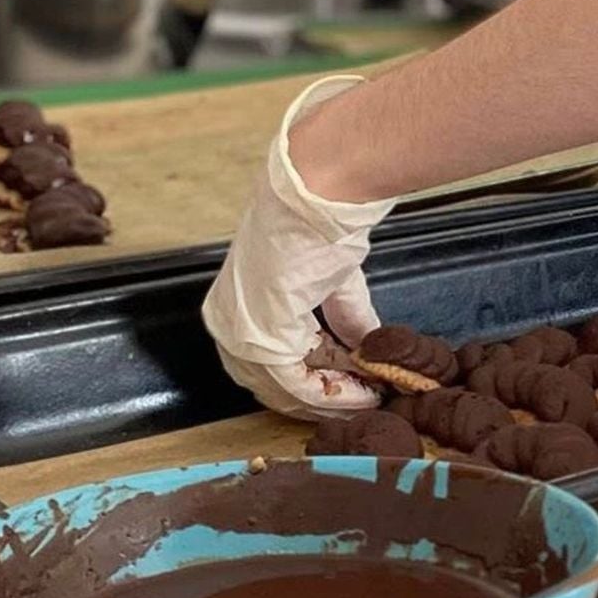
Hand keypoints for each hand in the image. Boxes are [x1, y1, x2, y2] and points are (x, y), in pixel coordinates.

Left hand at [202, 77, 398, 417]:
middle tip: (362, 400)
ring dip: (331, 398)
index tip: (351, 386)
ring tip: (370, 396)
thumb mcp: (333, 283)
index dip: (313, 379)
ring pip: (283, 390)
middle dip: (322, 397)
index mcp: (236, 305)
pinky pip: (295, 384)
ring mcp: (238, 334)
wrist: (318, 196)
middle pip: (272, 383)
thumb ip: (344, 321)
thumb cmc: (318, 222)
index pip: (269, 360)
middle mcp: (226, 323)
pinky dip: (332, 393)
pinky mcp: (258, 339)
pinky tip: (364, 391)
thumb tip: (365, 349)